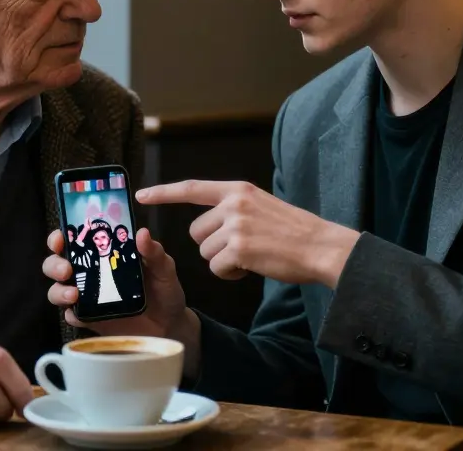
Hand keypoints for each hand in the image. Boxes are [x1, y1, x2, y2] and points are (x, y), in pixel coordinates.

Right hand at [42, 227, 200, 376]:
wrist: (170, 325)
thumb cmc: (164, 290)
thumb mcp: (163, 268)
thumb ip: (153, 252)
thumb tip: (142, 233)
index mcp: (104, 253)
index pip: (74, 240)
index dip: (60, 237)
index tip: (61, 238)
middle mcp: (90, 273)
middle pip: (56, 264)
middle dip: (54, 264)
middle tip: (66, 269)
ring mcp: (87, 297)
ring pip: (57, 290)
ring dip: (58, 291)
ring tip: (73, 294)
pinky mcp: (90, 320)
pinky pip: (72, 317)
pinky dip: (72, 315)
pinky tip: (80, 315)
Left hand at [136, 180, 359, 287]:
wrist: (321, 246)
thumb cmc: (294, 232)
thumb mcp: (262, 206)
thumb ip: (235, 209)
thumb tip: (210, 224)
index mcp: (238, 190)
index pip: (192, 188)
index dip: (164, 192)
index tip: (141, 194)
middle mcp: (234, 203)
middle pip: (196, 232)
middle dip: (213, 246)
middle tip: (243, 248)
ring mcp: (236, 225)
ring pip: (205, 252)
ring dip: (224, 261)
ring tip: (253, 255)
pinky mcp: (239, 248)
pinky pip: (217, 268)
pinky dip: (232, 274)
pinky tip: (253, 267)